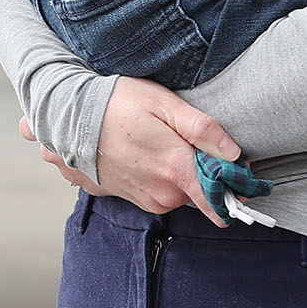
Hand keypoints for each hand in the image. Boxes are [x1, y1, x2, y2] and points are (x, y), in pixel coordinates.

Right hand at [80, 78, 243, 222]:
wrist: (65, 115)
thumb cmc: (114, 103)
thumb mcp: (163, 103)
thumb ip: (203, 130)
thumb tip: (234, 153)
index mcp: (175, 172)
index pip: (220, 204)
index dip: (235, 189)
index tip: (241, 176)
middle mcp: (161, 194)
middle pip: (199, 190)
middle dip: (199, 169)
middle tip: (183, 138)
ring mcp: (143, 198)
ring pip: (176, 190)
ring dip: (174, 170)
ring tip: (155, 140)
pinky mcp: (127, 197)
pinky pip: (155, 190)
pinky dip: (153, 174)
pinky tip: (139, 150)